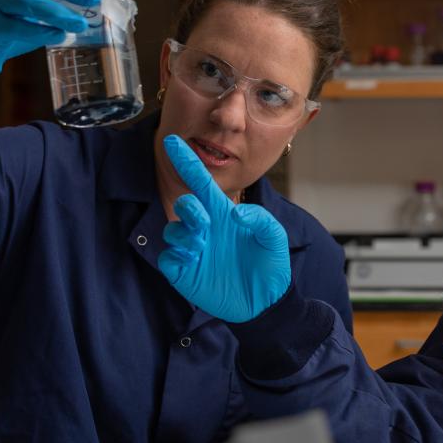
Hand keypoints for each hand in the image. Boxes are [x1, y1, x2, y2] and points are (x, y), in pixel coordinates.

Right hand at [156, 135, 291, 322]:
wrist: (265, 302)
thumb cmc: (270, 266)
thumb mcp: (273, 238)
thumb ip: (260, 219)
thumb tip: (235, 213)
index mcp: (223, 214)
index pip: (200, 183)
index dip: (187, 162)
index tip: (173, 140)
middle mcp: (206, 229)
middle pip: (185, 205)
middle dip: (188, 207)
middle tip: (203, 218)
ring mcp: (194, 250)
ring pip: (173, 229)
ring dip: (184, 231)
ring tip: (201, 243)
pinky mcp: (185, 272)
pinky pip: (168, 257)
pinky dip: (175, 253)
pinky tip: (191, 257)